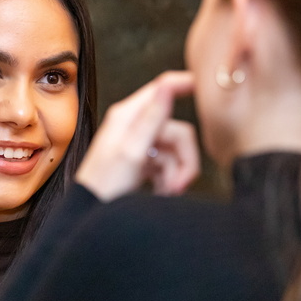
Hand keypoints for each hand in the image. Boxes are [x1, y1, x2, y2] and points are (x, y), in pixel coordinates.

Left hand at [75, 71, 199, 201]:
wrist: (91, 216)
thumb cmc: (104, 185)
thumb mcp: (131, 151)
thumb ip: (151, 119)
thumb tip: (167, 85)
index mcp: (128, 114)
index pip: (164, 87)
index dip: (188, 85)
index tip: (209, 89)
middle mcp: (134, 124)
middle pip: (178, 130)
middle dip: (185, 158)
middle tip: (180, 186)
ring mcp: (138, 143)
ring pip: (176, 150)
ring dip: (176, 174)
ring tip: (166, 194)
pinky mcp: (142, 161)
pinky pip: (168, 164)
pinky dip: (169, 179)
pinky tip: (161, 193)